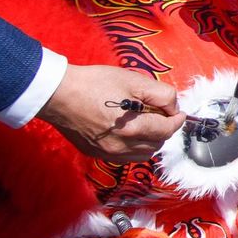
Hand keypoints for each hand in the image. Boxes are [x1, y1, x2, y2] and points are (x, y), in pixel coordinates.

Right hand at [35, 64, 185, 161]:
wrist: (58, 93)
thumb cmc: (94, 83)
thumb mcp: (135, 81)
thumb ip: (162, 95)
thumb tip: (173, 108)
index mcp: (132, 129)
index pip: (167, 130)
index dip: (177, 120)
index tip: (179, 113)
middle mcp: (120, 146)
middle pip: (157, 144)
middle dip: (164, 130)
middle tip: (160, 114)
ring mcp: (106, 152)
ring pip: (143, 154)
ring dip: (151, 140)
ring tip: (146, 122)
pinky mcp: (95, 153)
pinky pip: (125, 157)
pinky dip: (134, 147)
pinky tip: (130, 132)